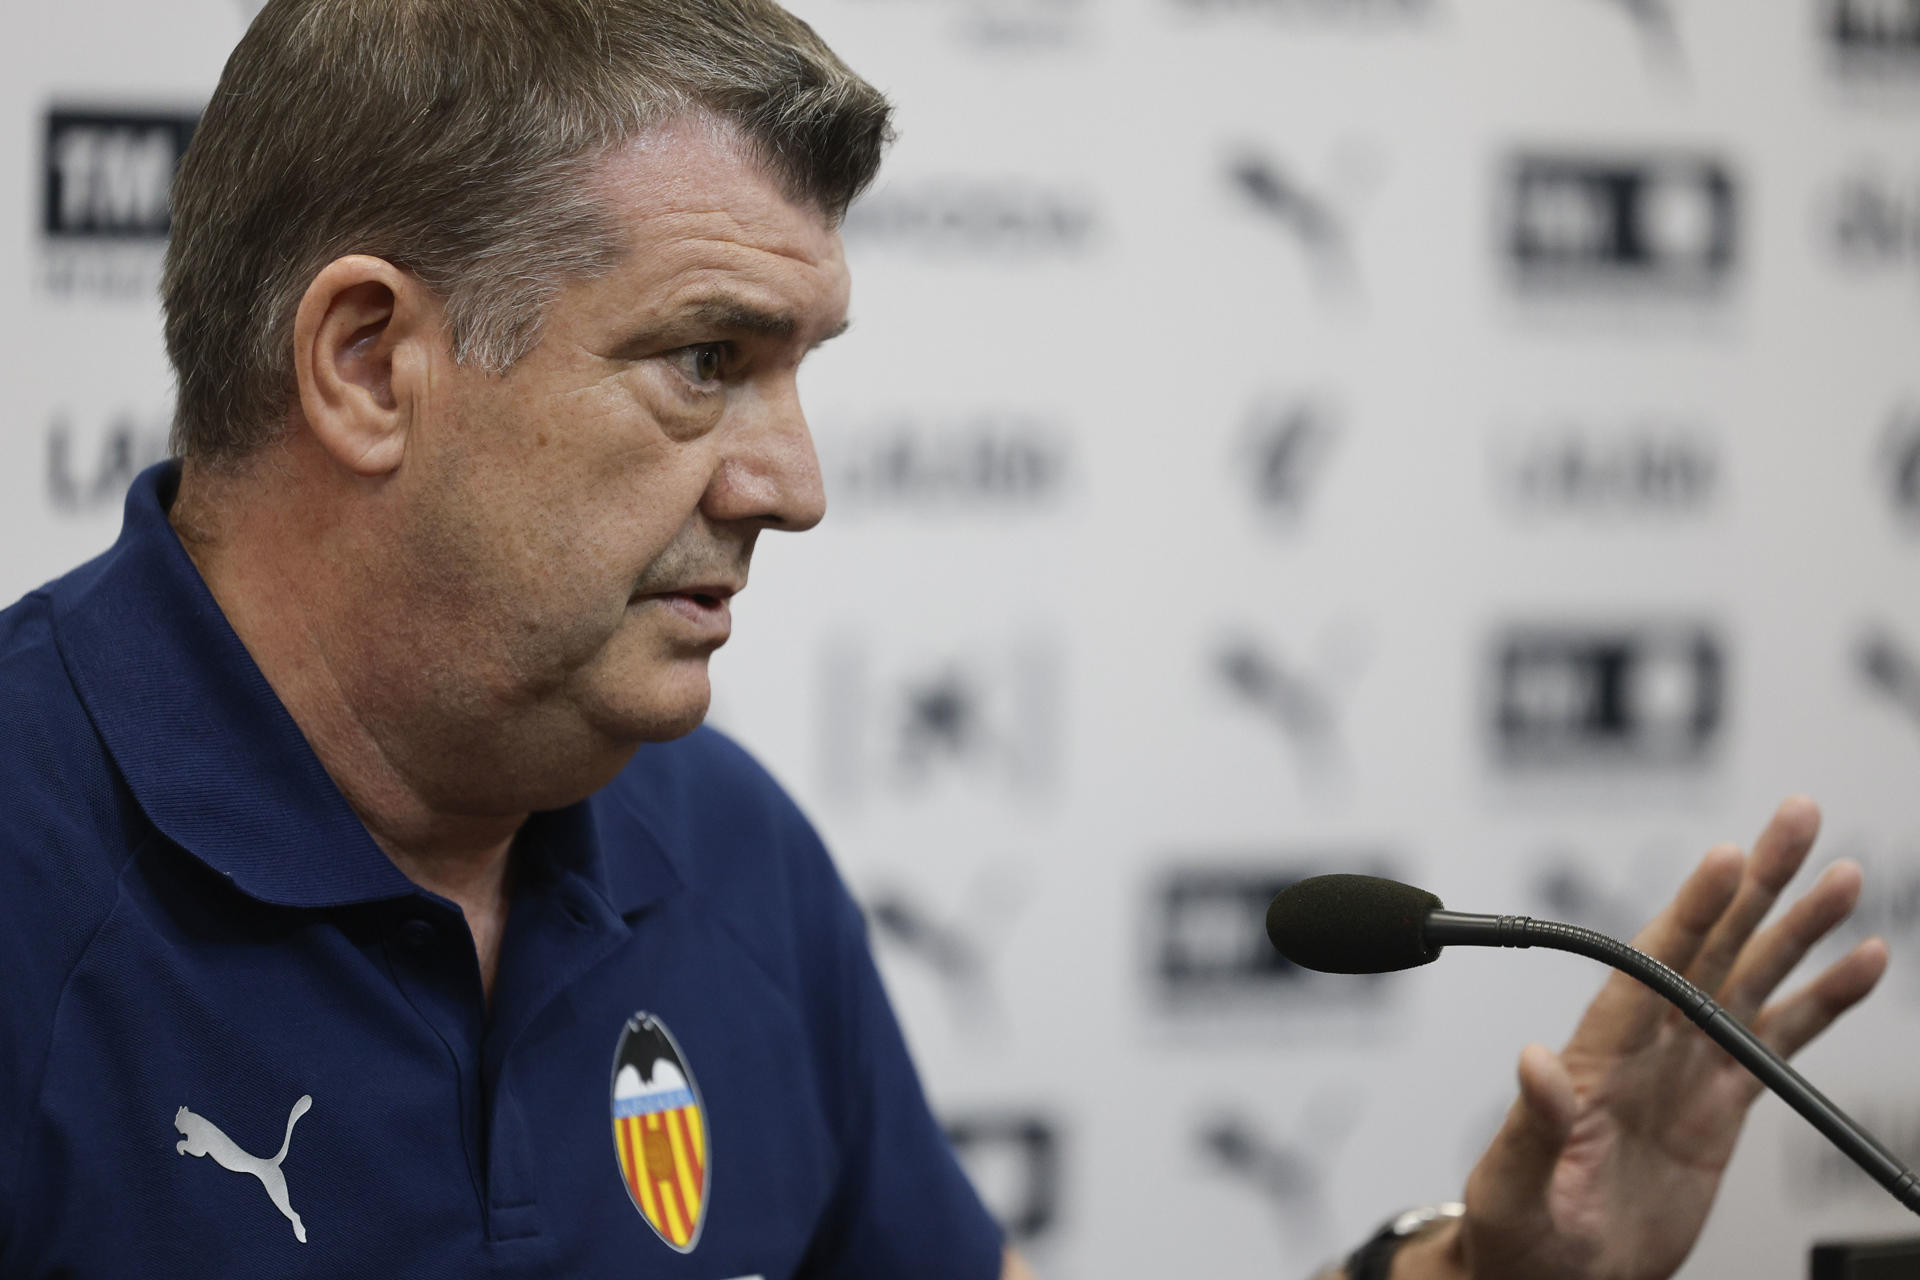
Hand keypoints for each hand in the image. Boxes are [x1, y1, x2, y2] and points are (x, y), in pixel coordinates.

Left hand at [1404, 796, 1889, 1279]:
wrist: (1550, 1279)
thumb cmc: (1517, 1235)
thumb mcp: (1511, 1188)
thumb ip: (1530, 1127)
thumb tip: (1534, 1063)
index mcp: (1595, 1057)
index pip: (1650, 967)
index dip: (1692, 912)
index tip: (1727, 856)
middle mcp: (1644, 1048)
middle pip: (1709, 948)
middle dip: (1755, 883)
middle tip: (1796, 819)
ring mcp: (1685, 1070)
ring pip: (1750, 980)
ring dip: (1796, 929)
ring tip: (1841, 876)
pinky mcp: (1719, 1104)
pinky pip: (1779, 1041)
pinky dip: (1820, 1001)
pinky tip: (1859, 962)